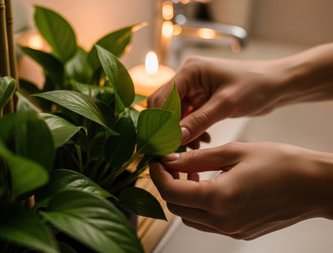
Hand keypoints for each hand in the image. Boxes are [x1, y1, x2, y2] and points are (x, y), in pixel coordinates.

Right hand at [148, 56, 288, 144]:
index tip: (164, 142)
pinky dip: (190, 129)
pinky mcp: (201, 98)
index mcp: (190, 71)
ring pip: (174, 113)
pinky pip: (187, 116)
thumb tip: (176, 137)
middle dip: (168, 127)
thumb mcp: (226, 105)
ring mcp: (193, 88)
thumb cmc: (256, 86)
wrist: (277, 85)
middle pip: (164, 105)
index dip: (161, 121)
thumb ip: (199, 121)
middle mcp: (187, 77)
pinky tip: (202, 140)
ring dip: (180, 130)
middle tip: (173, 147)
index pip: (163, 98)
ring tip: (192, 146)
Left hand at [150, 142, 332, 239]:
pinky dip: (200, 205)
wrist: (315, 185)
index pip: (170, 193)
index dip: (157, 175)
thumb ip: (197, 158)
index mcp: (219, 199)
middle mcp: (223, 221)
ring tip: (192, 174)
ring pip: (189, 218)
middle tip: (173, 164)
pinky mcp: (240, 232)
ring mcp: (231, 230)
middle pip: (176, 208)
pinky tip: (209, 185)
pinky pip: (207, 223)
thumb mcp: (234, 152)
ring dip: (183, 197)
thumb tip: (170, 159)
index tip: (156, 160)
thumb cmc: (281, 163)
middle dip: (168, 185)